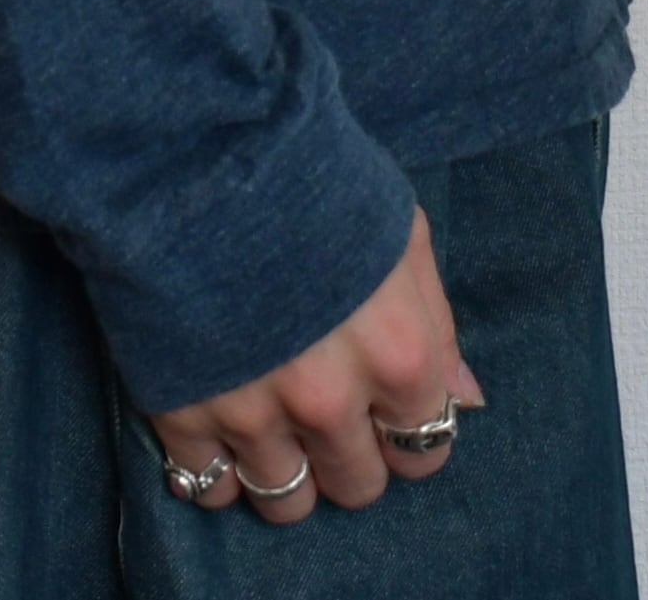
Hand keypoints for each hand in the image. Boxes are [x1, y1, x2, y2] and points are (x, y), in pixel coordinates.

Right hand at [148, 208, 483, 523]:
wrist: (201, 145)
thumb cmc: (312, 177)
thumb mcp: (399, 233)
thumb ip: (436, 323)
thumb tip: (464, 401)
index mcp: (398, 355)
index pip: (424, 449)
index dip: (405, 430)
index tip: (384, 408)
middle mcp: (331, 400)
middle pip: (357, 485)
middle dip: (349, 453)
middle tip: (325, 408)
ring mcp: (254, 413)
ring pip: (288, 502)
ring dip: (286, 470)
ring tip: (273, 423)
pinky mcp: (183, 411)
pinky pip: (208, 488)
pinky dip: (217, 469)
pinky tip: (220, 426)